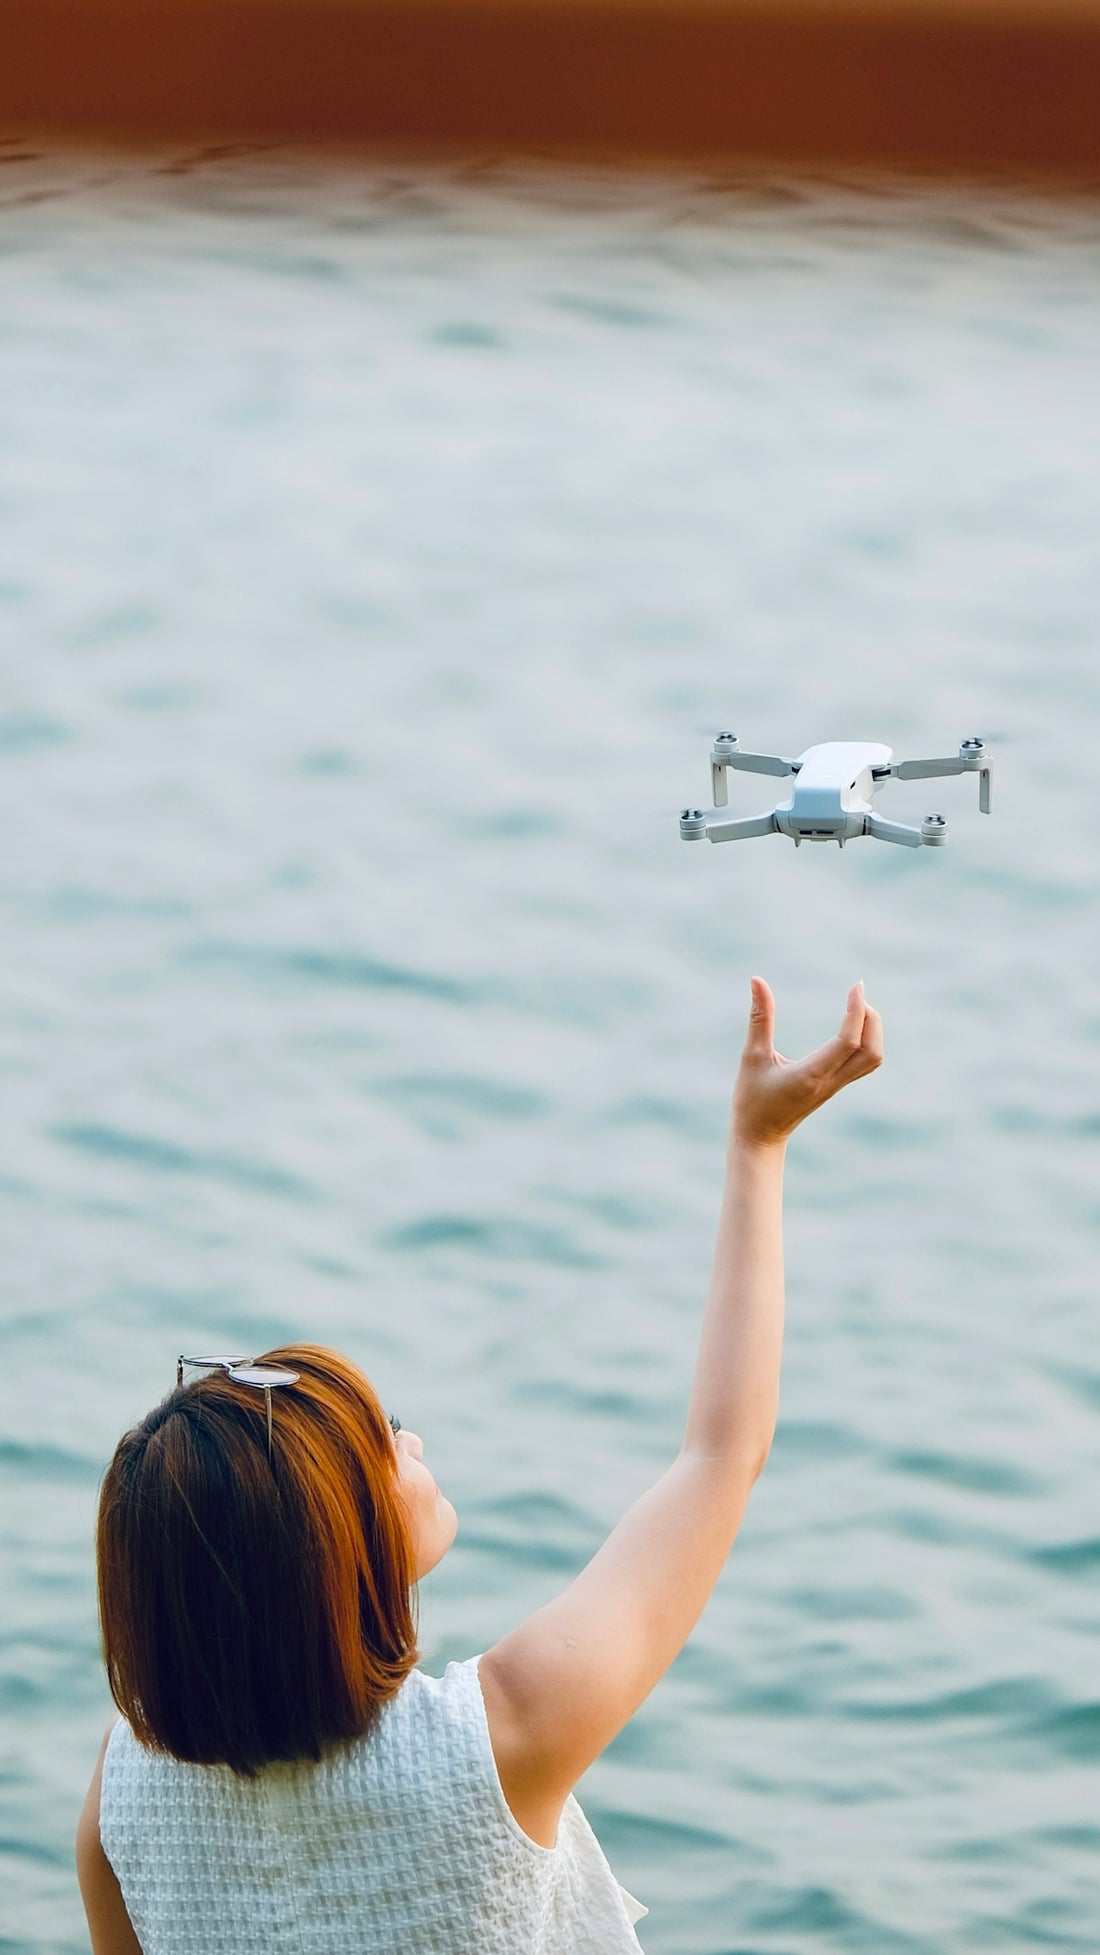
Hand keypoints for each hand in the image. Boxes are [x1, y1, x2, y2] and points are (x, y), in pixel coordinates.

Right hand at [731, 977, 882, 1151]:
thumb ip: (759, 1018)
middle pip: (871, 1051)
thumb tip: (756, 980)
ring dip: (872, 1030)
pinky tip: (851, 1026)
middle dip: (871, 1019)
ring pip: (872, 1059)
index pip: (848, 1041)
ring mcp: (835, 1086)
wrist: (759, 1137)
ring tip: (856, 1007)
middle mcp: (830, 1081)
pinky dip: (867, 1041)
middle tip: (856, 995)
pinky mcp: (835, 1087)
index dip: (857, 1011)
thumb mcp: (752, 1056)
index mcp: (811, 1074)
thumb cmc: (751, 1098)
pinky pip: (864, 1063)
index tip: (856, 986)